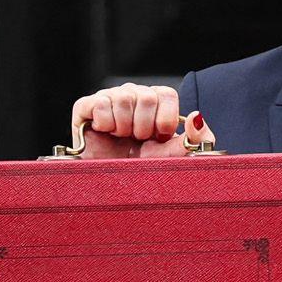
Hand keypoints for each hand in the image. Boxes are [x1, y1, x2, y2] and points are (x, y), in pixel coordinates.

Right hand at [69, 83, 213, 158]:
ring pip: (124, 97)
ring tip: (121, 139)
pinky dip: (105, 123)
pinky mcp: (85, 108)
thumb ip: (196, 139)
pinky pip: (99, 103)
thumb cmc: (146, 170)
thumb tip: (196, 116)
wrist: (113, 188)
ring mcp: (109, 99)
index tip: (159, 138)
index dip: (165, 120)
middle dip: (144, 127)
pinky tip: (105, 133)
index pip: (166, 94)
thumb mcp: (177, 157)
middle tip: (137, 142)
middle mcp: (133, 95)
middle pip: (146, 96)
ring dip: (124, 126)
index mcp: (155, 102)